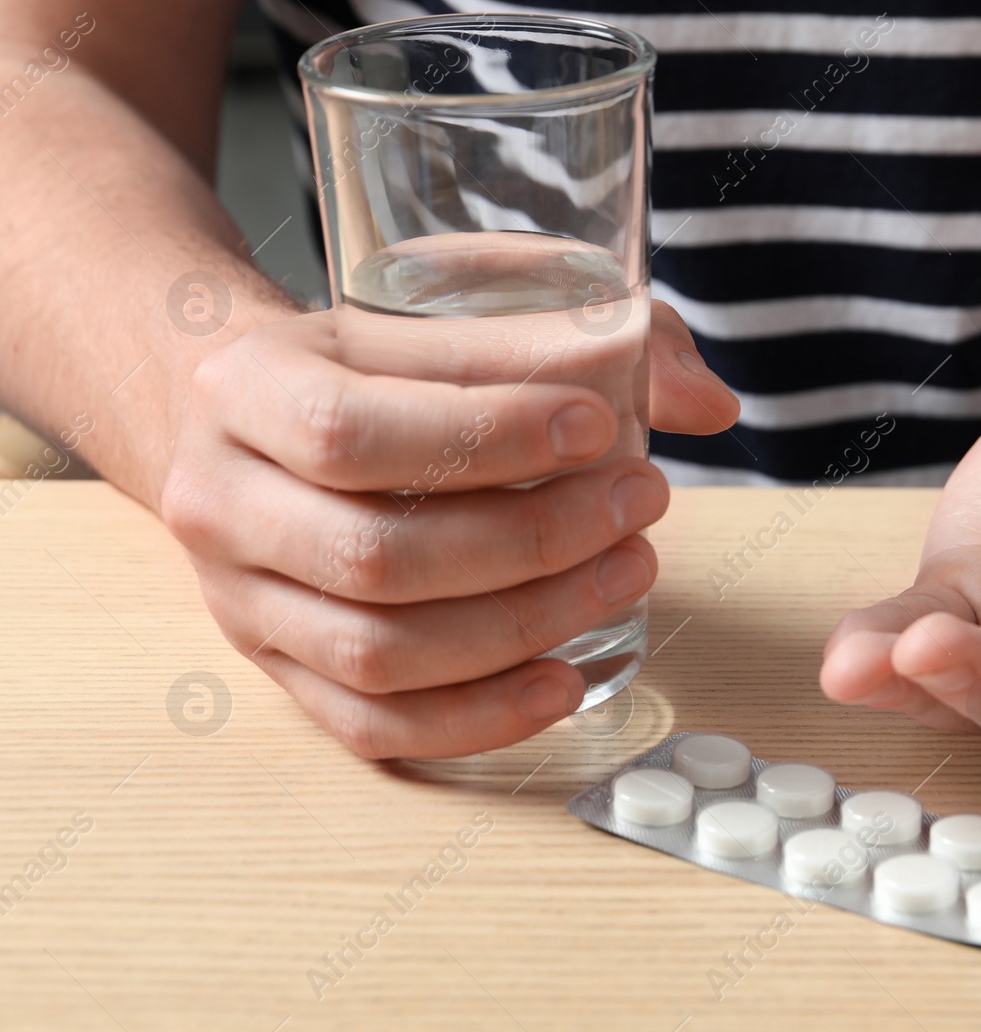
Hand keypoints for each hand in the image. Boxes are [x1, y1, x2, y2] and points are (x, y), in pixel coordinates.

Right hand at [161, 300, 737, 758]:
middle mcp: (220, 502)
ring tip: (629, 572)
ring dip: (526, 625)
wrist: (266, 417)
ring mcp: (242, 602)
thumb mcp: (451, 305)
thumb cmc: (377, 359)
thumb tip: (709, 403)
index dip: (488, 436)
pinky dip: (481, 716)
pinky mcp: (281, 671)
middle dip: (534, 541)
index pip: (355, 430)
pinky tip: (568, 679)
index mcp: (246, 387)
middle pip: (376, 557)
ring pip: (380, 651)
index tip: (601, 426)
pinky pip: (375, 725)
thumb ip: (578, 334)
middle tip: (641, 505)